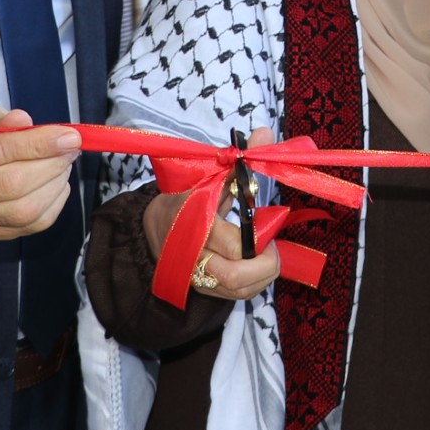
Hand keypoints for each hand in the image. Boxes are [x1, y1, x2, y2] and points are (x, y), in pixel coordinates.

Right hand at [0, 107, 80, 240]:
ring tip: (64, 162)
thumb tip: (24, 121)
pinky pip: (34, 224)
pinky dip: (55, 202)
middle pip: (13, 184)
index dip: (37, 143)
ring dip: (56, 183)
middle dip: (52, 163)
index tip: (69, 135)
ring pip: (26, 208)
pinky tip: (57, 182)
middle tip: (71, 147)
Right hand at [141, 126, 278, 302]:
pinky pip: (237, 296)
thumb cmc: (186, 197)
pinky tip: (260, 264)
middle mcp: (194, 256)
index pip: (232, 242)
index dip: (258, 236)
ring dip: (264, 275)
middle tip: (274, 245)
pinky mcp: (206, 290)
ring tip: (271, 253)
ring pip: (239, 291)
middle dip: (264, 263)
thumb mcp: (208, 174)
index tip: (271, 220)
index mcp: (193, 223)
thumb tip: (266, 133)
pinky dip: (256, 283)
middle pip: (235, 276)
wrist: (155, 228)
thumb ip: (239, 159)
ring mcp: (199, 277)